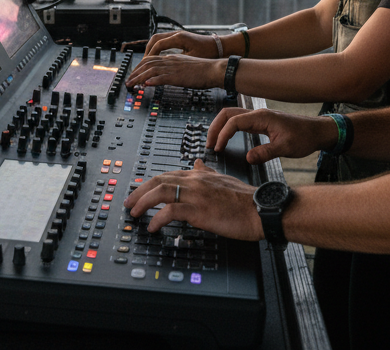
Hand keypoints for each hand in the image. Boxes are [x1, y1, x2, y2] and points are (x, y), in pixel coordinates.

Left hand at [123, 161, 261, 239]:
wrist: (260, 209)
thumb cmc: (245, 200)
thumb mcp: (223, 179)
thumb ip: (207, 172)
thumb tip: (197, 163)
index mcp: (199, 175)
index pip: (167, 175)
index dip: (149, 184)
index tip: (139, 193)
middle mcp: (195, 181)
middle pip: (159, 180)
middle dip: (140, 192)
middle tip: (129, 203)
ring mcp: (197, 194)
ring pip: (161, 191)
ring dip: (143, 202)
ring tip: (134, 213)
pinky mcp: (199, 210)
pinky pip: (171, 211)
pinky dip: (158, 219)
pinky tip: (152, 227)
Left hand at [126, 53, 223, 89]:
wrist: (215, 69)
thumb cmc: (204, 70)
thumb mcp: (185, 67)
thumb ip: (174, 70)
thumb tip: (164, 76)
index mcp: (172, 58)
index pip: (151, 59)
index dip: (140, 67)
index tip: (134, 74)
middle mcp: (170, 61)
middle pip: (147, 64)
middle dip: (135, 72)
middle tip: (128, 81)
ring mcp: (173, 68)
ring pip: (151, 70)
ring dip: (139, 78)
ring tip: (131, 84)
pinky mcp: (178, 76)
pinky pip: (162, 77)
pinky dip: (152, 80)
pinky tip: (146, 84)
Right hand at [143, 29, 221, 58]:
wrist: (219, 46)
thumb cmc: (208, 53)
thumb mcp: (192, 59)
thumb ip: (177, 61)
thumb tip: (163, 68)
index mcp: (179, 38)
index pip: (158, 45)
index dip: (150, 55)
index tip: (145, 65)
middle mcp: (176, 34)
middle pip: (155, 39)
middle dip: (147, 51)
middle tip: (143, 63)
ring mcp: (178, 34)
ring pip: (158, 39)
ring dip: (151, 49)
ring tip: (147, 60)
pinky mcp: (179, 37)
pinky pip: (164, 40)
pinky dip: (157, 48)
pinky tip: (156, 57)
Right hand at [206, 107, 338, 164]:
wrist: (317, 131)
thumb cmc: (304, 137)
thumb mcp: (286, 148)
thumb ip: (266, 153)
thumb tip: (248, 158)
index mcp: (262, 117)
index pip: (234, 121)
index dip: (223, 134)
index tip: (217, 148)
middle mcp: (258, 114)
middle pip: (228, 114)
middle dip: (215, 127)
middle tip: (208, 144)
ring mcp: (259, 117)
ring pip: (232, 116)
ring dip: (220, 127)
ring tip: (214, 142)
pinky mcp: (260, 122)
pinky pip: (239, 121)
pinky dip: (228, 128)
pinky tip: (226, 139)